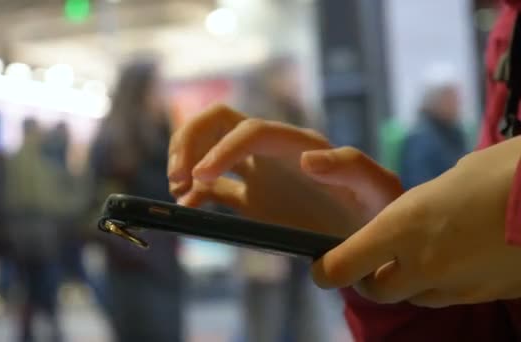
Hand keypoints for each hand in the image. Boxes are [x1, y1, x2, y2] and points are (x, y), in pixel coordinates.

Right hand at [168, 105, 401, 236]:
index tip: (200, 176)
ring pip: (209, 147)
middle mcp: (273, 152)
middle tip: (178, 176)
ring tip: (179, 192)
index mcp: (298, 145)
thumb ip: (352, 168)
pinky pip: (213, 187)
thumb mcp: (378, 189)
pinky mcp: (252, 197)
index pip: (250, 130)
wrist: (368, 238)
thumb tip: (307, 158)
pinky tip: (188, 208)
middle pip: (220, 121)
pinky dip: (195, 192)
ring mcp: (260, 173)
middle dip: (190, 139)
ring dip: (185, 160)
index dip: (221, 148)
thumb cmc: (379, 212)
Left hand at [313, 136, 520, 306]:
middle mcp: (424, 262)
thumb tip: (412, 218)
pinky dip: (441, 283)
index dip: (326, 269)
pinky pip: (450, 296)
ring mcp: (458, 285)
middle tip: (374, 258)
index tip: (321, 266)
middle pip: (375, 290)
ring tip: (422, 252)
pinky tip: (459, 258)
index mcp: (405, 225)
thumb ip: (420, 206)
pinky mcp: (488, 295)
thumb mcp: (452, 177)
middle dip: (368, 278)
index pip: (344, 265)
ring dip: (407, 281)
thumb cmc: (508, 170)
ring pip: (414, 297)